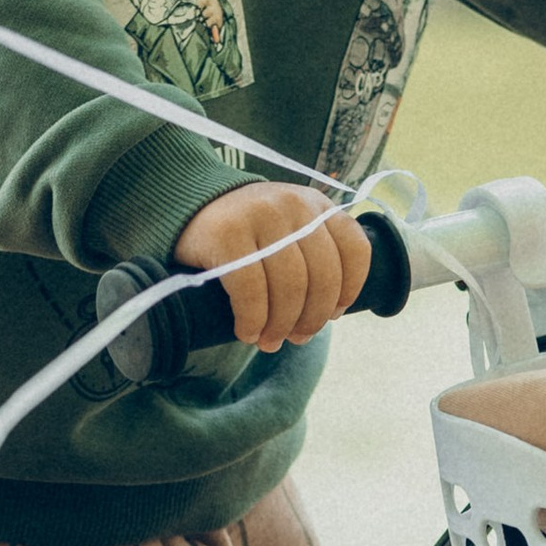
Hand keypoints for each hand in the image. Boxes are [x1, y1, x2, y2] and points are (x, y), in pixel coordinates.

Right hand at [173, 180, 370, 350]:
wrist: (190, 206)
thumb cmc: (247, 233)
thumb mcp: (288, 229)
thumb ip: (312, 254)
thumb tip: (329, 313)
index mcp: (316, 205)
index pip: (354, 249)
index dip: (350, 289)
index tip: (333, 315)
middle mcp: (294, 205)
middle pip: (322, 277)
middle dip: (312, 318)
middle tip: (296, 339)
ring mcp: (261, 215)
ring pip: (290, 287)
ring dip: (281, 325)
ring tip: (269, 341)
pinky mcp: (227, 234)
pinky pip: (251, 291)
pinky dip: (252, 320)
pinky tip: (247, 331)